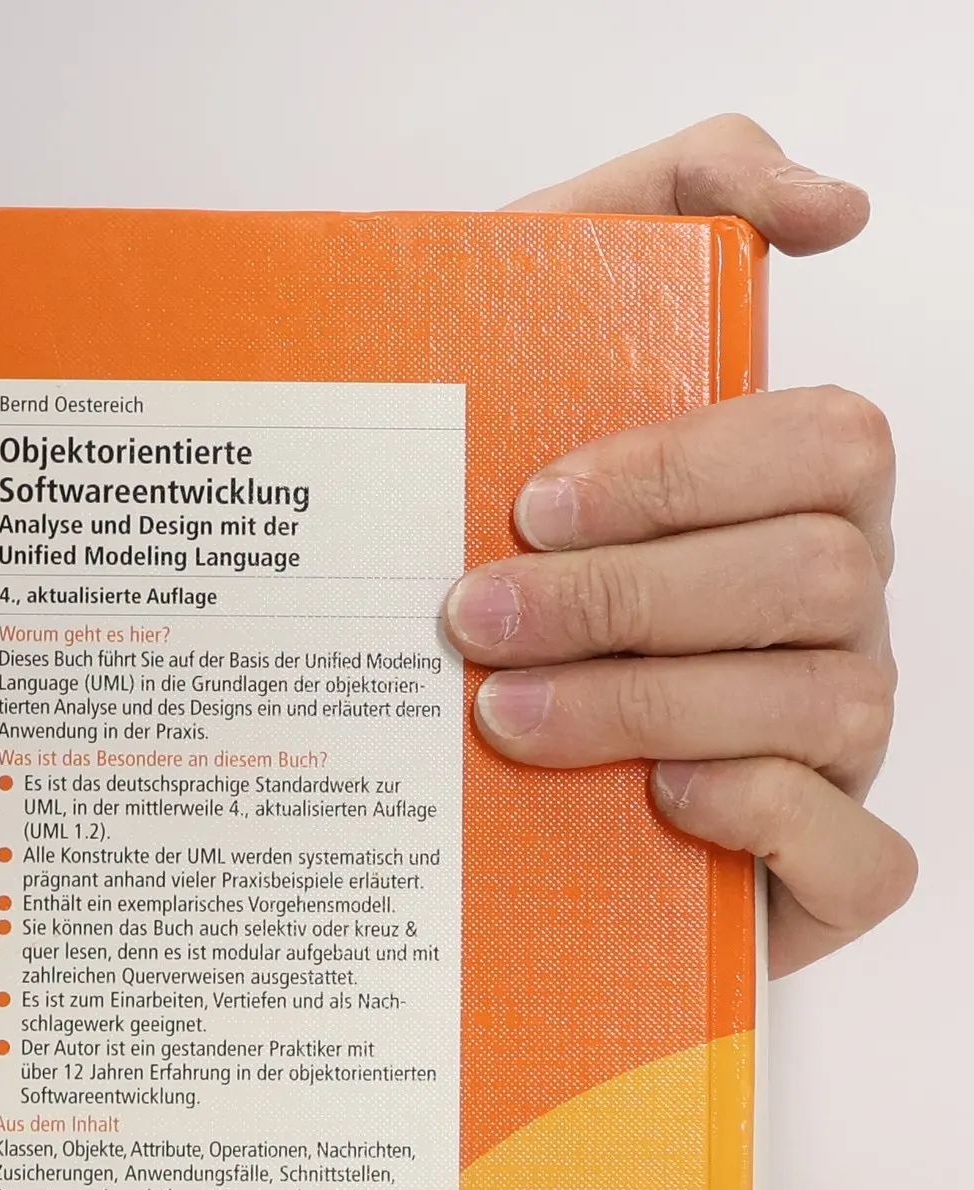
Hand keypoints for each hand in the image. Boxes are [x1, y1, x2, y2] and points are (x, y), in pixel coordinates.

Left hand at [446, 115, 913, 975]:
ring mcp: (835, 741)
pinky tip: (657, 796)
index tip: (529, 504)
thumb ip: (663, 212)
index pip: (819, 444)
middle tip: (474, 618)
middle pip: (815, 572)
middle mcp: (831, 614)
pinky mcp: (820, 869)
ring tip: (502, 716)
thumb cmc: (503, 560)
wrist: (448, 770)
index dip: (681, 471)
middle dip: (628, 596)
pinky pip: (857, 854)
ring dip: (648, 703)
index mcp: (788, 500)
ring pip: (825, 703)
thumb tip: (826, 203)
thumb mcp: (537, 351)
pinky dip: (760, 818)